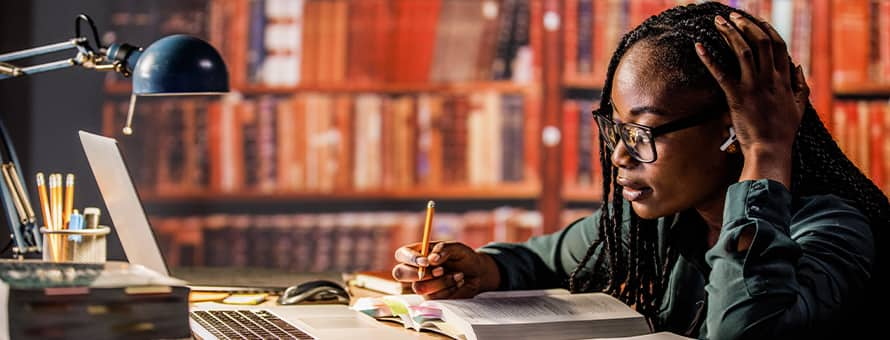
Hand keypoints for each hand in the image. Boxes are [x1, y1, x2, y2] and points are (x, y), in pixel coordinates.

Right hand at [392, 241, 499, 298]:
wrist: (476, 273)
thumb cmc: (463, 257)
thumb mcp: (457, 248)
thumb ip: (444, 249)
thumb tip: (432, 258)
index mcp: (417, 253)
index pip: (401, 254)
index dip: (410, 258)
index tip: (426, 262)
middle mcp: (414, 270)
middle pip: (400, 273)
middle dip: (419, 273)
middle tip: (440, 270)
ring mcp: (421, 285)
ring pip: (419, 287)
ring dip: (442, 281)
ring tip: (459, 274)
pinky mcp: (430, 298)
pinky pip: (434, 297)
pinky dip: (449, 289)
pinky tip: (459, 282)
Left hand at [695, 12, 809, 187]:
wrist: (770, 151)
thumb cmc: (783, 133)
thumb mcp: (799, 108)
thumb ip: (801, 86)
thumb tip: (799, 66)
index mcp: (784, 80)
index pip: (778, 46)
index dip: (766, 30)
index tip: (757, 20)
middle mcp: (770, 79)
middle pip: (760, 42)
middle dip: (746, 25)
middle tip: (732, 16)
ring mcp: (754, 87)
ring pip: (743, 51)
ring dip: (730, 33)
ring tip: (719, 21)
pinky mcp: (738, 97)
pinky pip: (721, 73)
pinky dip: (709, 58)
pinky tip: (699, 46)